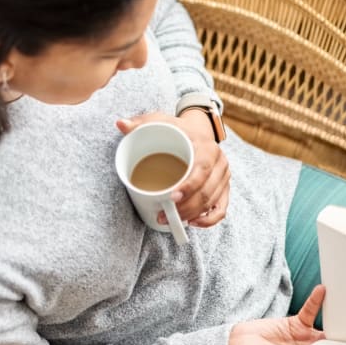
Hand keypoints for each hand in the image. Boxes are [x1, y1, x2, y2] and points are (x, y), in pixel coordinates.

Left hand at [116, 110, 229, 227]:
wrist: (197, 132)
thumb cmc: (177, 129)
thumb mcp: (160, 121)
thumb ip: (140, 122)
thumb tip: (120, 124)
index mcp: (207, 147)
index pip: (202, 170)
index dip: (189, 186)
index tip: (171, 198)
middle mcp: (220, 163)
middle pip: (206, 191)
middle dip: (185, 208)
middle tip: (163, 214)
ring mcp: (223, 178)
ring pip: (211, 203)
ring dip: (191, 215)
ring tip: (170, 220)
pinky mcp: (224, 189)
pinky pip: (220, 210)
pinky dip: (208, 220)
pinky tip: (191, 223)